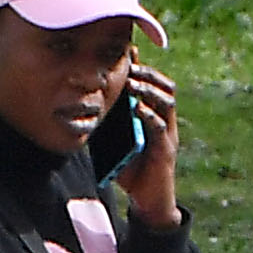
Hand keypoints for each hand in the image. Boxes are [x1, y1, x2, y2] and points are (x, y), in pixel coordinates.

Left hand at [118, 59, 181, 228]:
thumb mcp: (113, 143)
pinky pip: (160, 129)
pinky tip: (137, 110)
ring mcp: (168, 135)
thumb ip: (106, 126)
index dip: (142, 68)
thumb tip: (84, 109)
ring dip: (149, 91)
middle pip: (164, 88)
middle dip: (148, 74)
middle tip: (131, 65)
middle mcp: (164, 121)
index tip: (129, 52)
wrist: (148, 199)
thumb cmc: (130, 170)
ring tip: (133, 84)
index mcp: (152, 117)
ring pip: (166, 104)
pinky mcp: (166, 150)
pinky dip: (149, 117)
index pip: (152, 86)